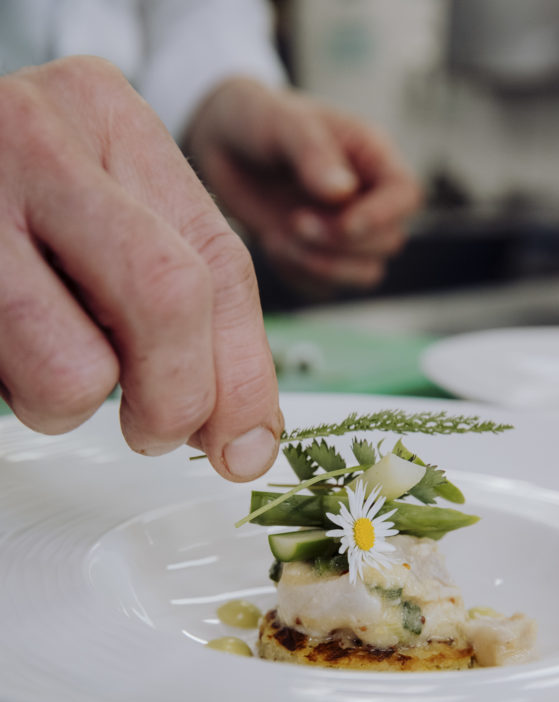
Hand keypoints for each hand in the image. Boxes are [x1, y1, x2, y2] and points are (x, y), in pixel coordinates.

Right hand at [0, 57, 281, 480]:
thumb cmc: (15, 198)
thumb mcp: (109, 213)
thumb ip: (188, 307)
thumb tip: (245, 435)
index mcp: (107, 116)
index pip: (219, 263)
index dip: (245, 374)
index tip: (246, 440)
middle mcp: (38, 142)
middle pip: (168, 300)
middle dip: (178, 399)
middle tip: (157, 429)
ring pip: (74, 372)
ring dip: (72, 404)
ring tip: (47, 360)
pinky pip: (2, 384)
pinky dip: (17, 391)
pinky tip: (7, 345)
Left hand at [184, 77, 422, 293]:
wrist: (222, 147)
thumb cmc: (258, 120)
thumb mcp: (283, 122)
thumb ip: (313, 151)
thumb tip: (342, 192)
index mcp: (372, 158)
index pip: (405, 196)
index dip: (382, 217)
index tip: (343, 223)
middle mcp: (368, 199)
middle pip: (389, 242)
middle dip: (342, 243)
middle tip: (296, 222)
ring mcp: (346, 234)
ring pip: (365, 273)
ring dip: (324, 266)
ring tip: (281, 238)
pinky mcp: (319, 260)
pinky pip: (326, 287)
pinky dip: (300, 276)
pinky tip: (274, 245)